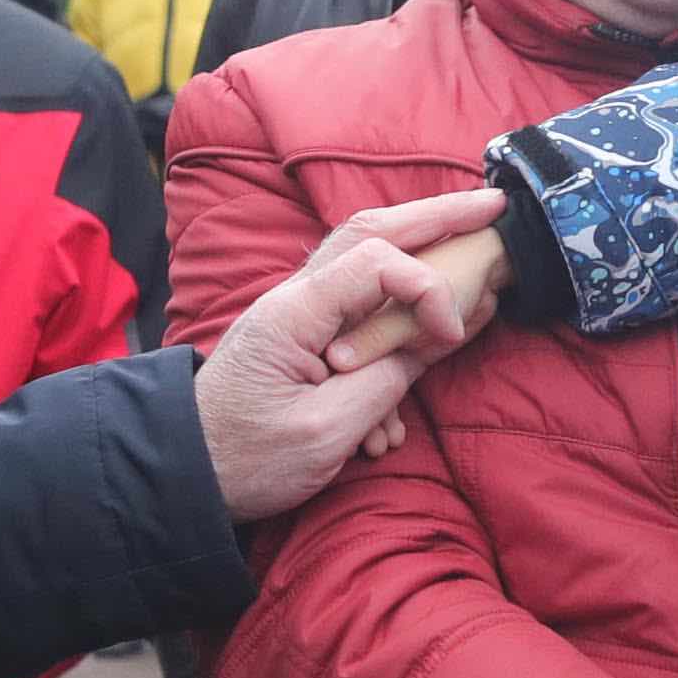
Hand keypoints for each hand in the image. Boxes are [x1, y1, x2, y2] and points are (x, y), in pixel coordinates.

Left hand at [192, 191, 503, 522]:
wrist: (182, 473)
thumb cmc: (243, 459)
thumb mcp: (323, 433)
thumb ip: (382, 382)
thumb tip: (424, 347)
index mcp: (295, 314)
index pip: (377, 263)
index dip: (429, 287)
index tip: (451, 336)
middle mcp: (293, 299)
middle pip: (370, 233)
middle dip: (437, 215)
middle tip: (494, 204)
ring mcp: (295, 314)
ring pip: (364, 260)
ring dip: (419, 248)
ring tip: (471, 235)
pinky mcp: (300, 337)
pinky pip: (357, 308)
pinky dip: (395, 312)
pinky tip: (425, 344)